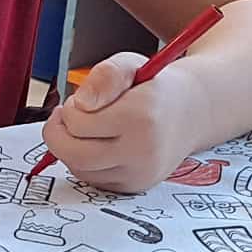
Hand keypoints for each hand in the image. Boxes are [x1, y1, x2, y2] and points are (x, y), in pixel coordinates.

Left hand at [40, 53, 203, 193]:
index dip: (70, 109)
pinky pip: (92, 180)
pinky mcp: (134, 187)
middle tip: (67, 117)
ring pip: (79, 169)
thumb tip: (82, 103)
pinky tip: (97, 144)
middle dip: (60, 134)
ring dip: (71, 148)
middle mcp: (143, 151)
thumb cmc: (154, 89)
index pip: (78, 123)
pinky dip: (85, 163)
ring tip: (86, 128)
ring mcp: (139, 173)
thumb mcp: (130, 64)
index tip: (80, 100)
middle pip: (74, 154)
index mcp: (141, 116)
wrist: (191, 113)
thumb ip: (105, 75)